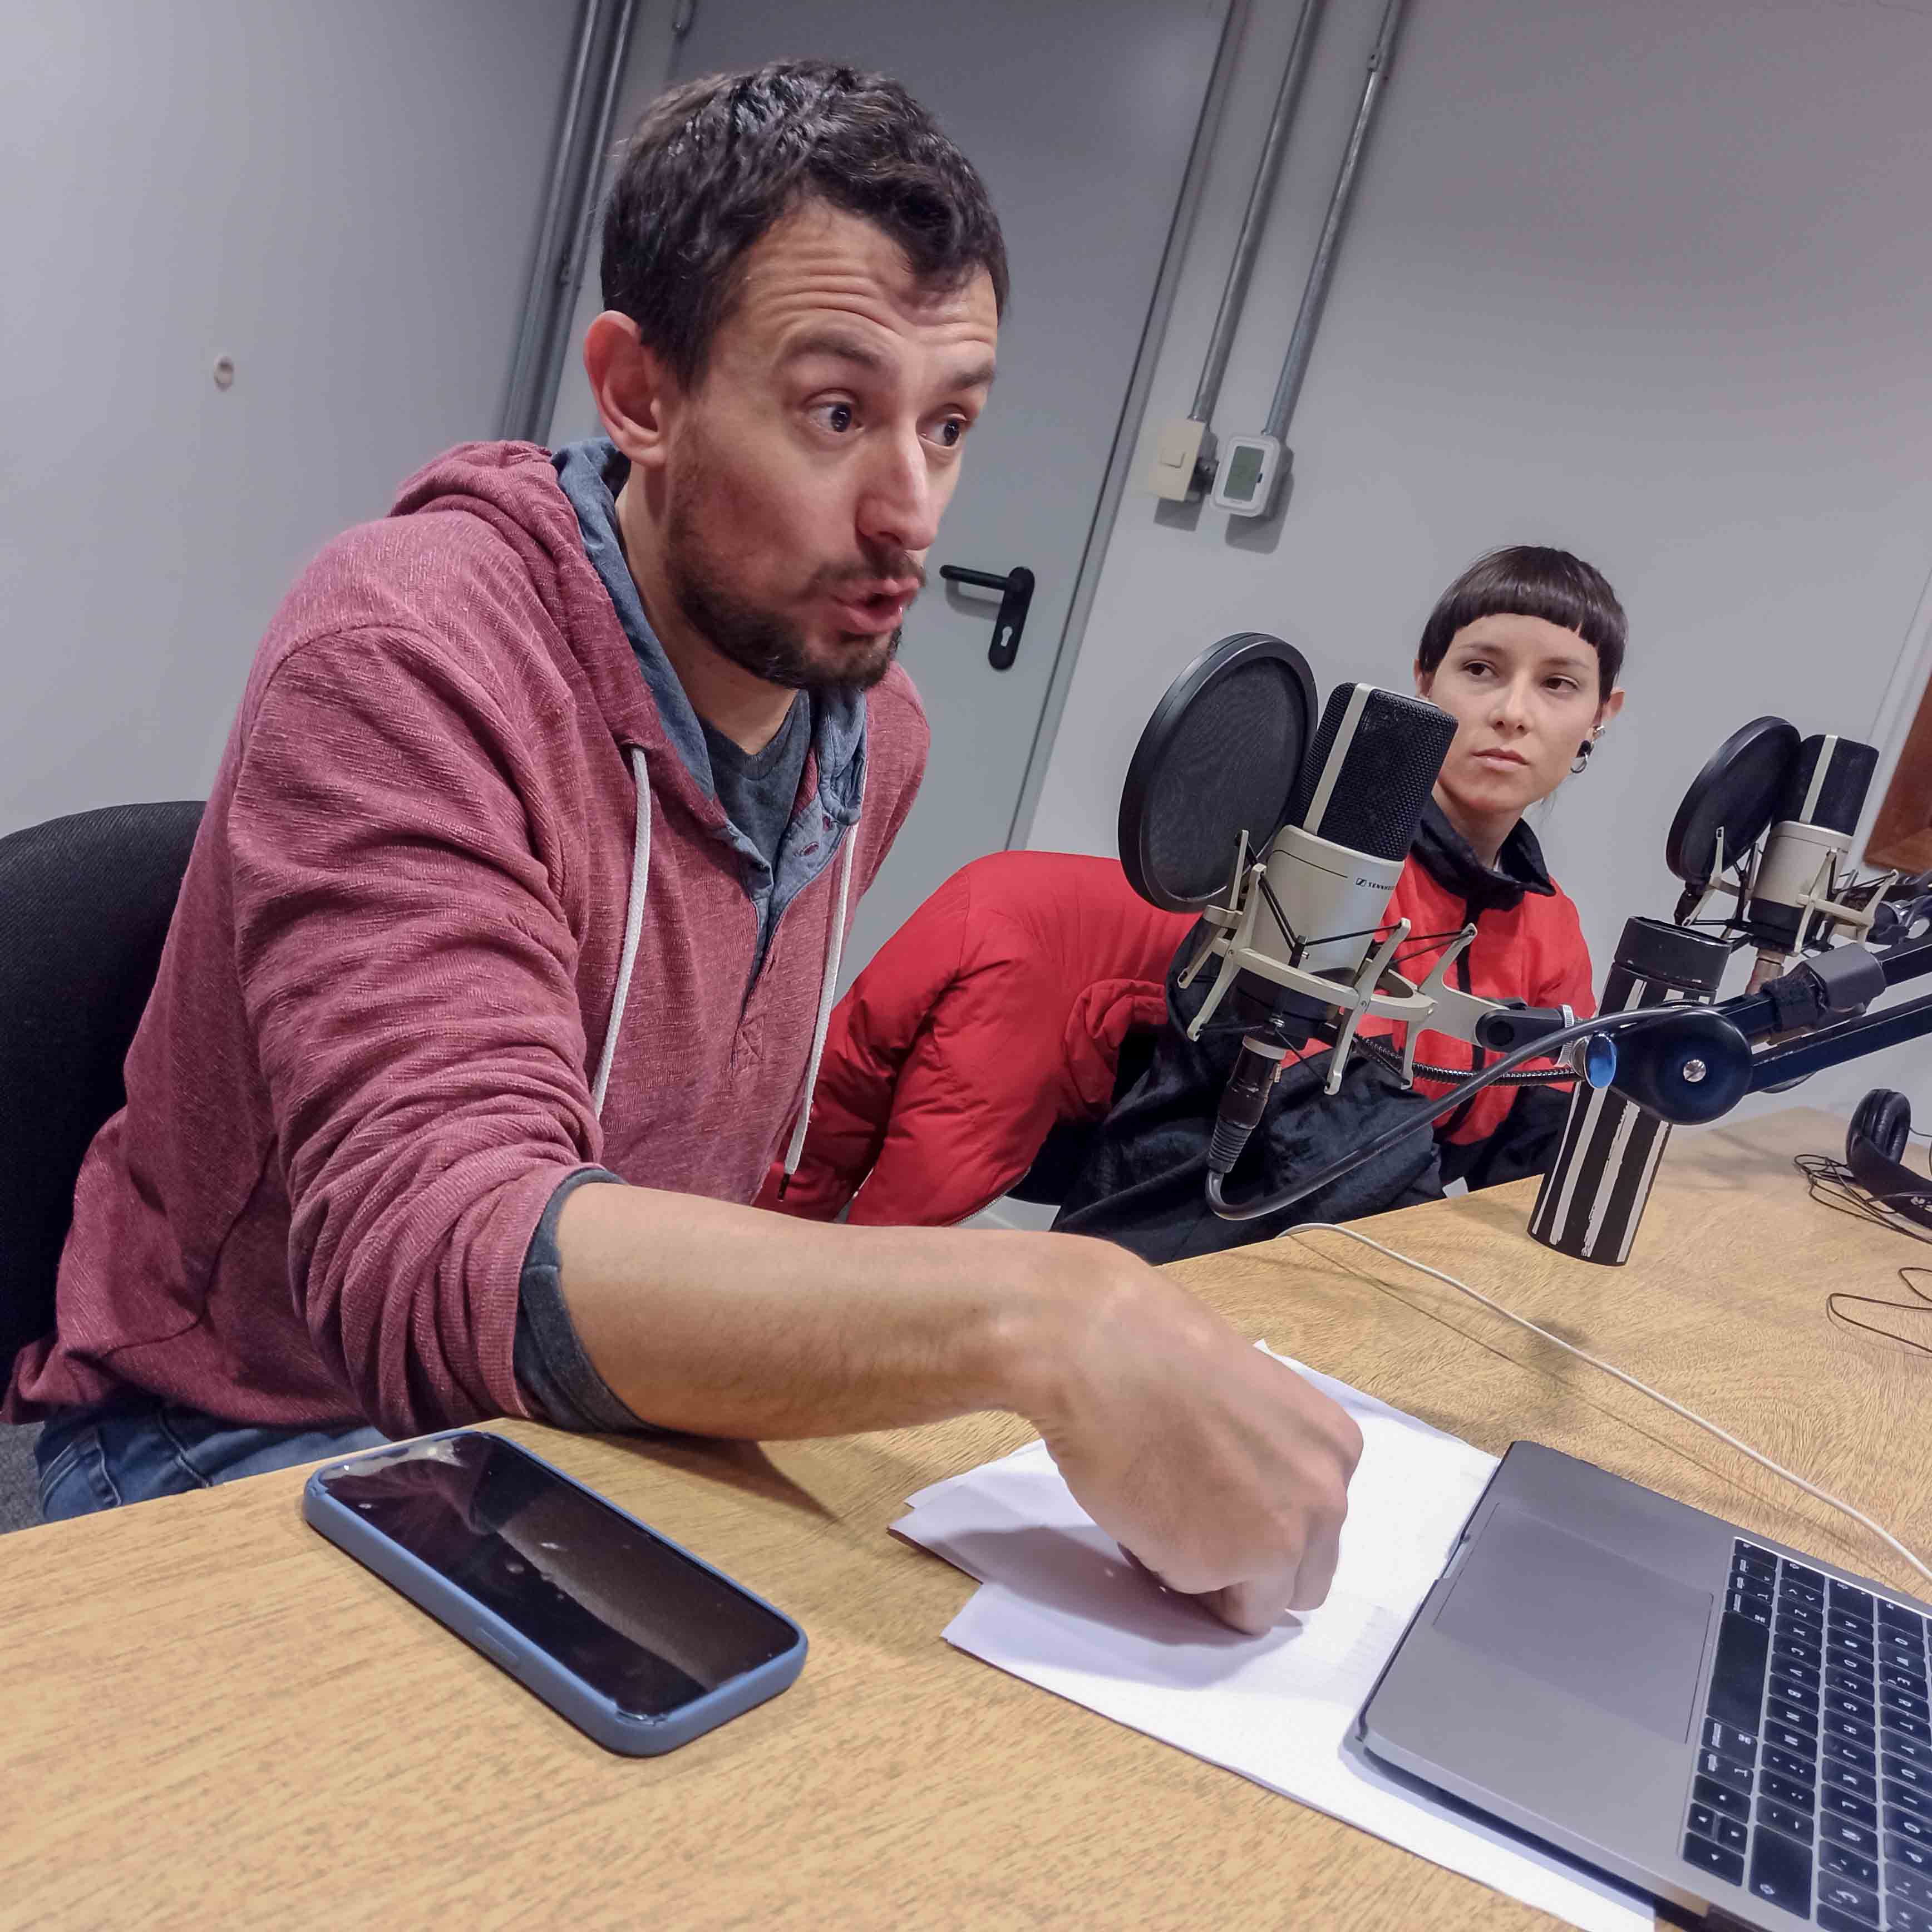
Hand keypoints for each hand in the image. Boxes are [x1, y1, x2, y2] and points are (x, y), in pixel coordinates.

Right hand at [1017, 1238, 1361, 1634]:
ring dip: (1218, 1578)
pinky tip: (1142, 1515)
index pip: (1321, 1525)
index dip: (1267, 1522)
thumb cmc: (1161, 1352)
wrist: (1102, 1353)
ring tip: (1166, 1521)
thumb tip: (1253, 1491)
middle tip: (1198, 1527)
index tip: (1226, 1503)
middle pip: (1303, 1577)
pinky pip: (1197, 1596)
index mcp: (1336, 1450)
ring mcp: (1276, 1542)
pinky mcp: (1216, 1570)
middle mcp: (1324, 1501)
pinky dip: (1168, 1569)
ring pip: (1258, 1604)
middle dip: (1255, 1566)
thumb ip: (1273, 1456)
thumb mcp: (1256, 1400)